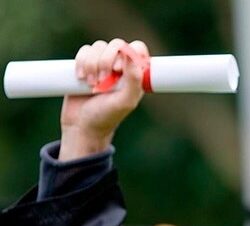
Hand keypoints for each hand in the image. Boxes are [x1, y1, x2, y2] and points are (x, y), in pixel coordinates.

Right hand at [59, 38, 148, 160]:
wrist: (82, 126)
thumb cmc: (107, 116)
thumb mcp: (125, 102)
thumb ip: (134, 80)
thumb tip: (132, 55)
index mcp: (134, 75)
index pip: (138, 48)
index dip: (128, 53)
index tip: (119, 69)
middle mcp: (120, 68)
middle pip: (116, 44)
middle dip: (107, 60)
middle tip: (103, 81)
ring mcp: (102, 65)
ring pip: (98, 47)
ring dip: (92, 65)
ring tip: (92, 85)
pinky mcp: (85, 65)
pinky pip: (84, 51)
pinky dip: (81, 62)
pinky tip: (81, 78)